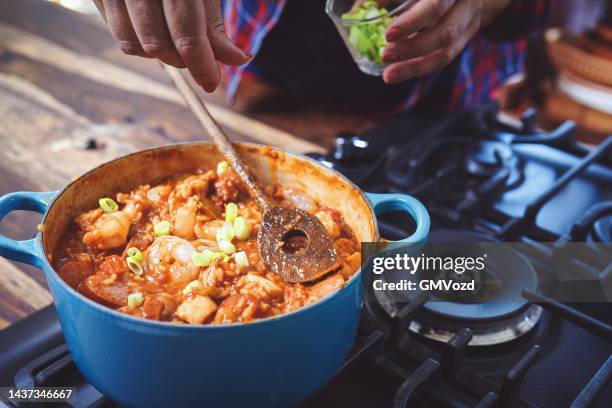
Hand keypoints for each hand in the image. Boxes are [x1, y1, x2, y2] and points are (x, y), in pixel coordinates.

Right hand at [93, 0, 250, 91]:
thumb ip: (215, 24)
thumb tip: (238, 61)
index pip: (186, 34)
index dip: (201, 64)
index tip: (212, 82)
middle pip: (158, 44)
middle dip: (183, 60)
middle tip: (199, 56)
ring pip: (135, 46)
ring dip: (161, 55)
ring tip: (177, 40)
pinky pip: (120, 36)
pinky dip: (142, 44)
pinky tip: (156, 30)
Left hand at [382, 0, 508, 83]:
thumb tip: (359, 7)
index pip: (435, 6)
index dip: (413, 22)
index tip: (389, 35)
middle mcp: (465, 6)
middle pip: (445, 33)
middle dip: (413, 48)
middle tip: (385, 56)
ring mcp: (468, 26)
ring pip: (445, 53)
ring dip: (414, 67)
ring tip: (389, 74)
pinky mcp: (463, 41)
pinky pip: (442, 60)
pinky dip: (419, 67)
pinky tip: (399, 72)